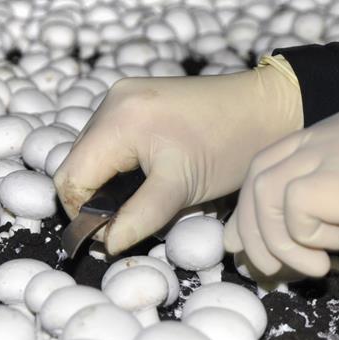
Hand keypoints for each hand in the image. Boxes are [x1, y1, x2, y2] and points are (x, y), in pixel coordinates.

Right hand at [54, 64, 302, 254]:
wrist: (267, 108)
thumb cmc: (230, 148)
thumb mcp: (182, 190)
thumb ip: (138, 217)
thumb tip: (106, 244)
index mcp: (119, 121)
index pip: (70, 178)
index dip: (84, 214)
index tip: (114, 233)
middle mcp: (112, 101)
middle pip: (76, 164)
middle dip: (96, 198)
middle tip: (129, 220)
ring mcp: (123, 95)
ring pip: (91, 152)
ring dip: (107, 181)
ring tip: (143, 197)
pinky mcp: (136, 96)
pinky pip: (109, 138)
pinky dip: (119, 162)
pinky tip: (149, 174)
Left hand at [225, 95, 338, 276]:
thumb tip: (328, 225)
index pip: (288, 151)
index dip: (266, 200)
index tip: (265, 241)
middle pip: (264, 166)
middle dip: (253, 221)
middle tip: (265, 266)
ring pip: (266, 185)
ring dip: (272, 236)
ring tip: (307, 270)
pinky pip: (292, 206)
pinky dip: (299, 239)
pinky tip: (334, 260)